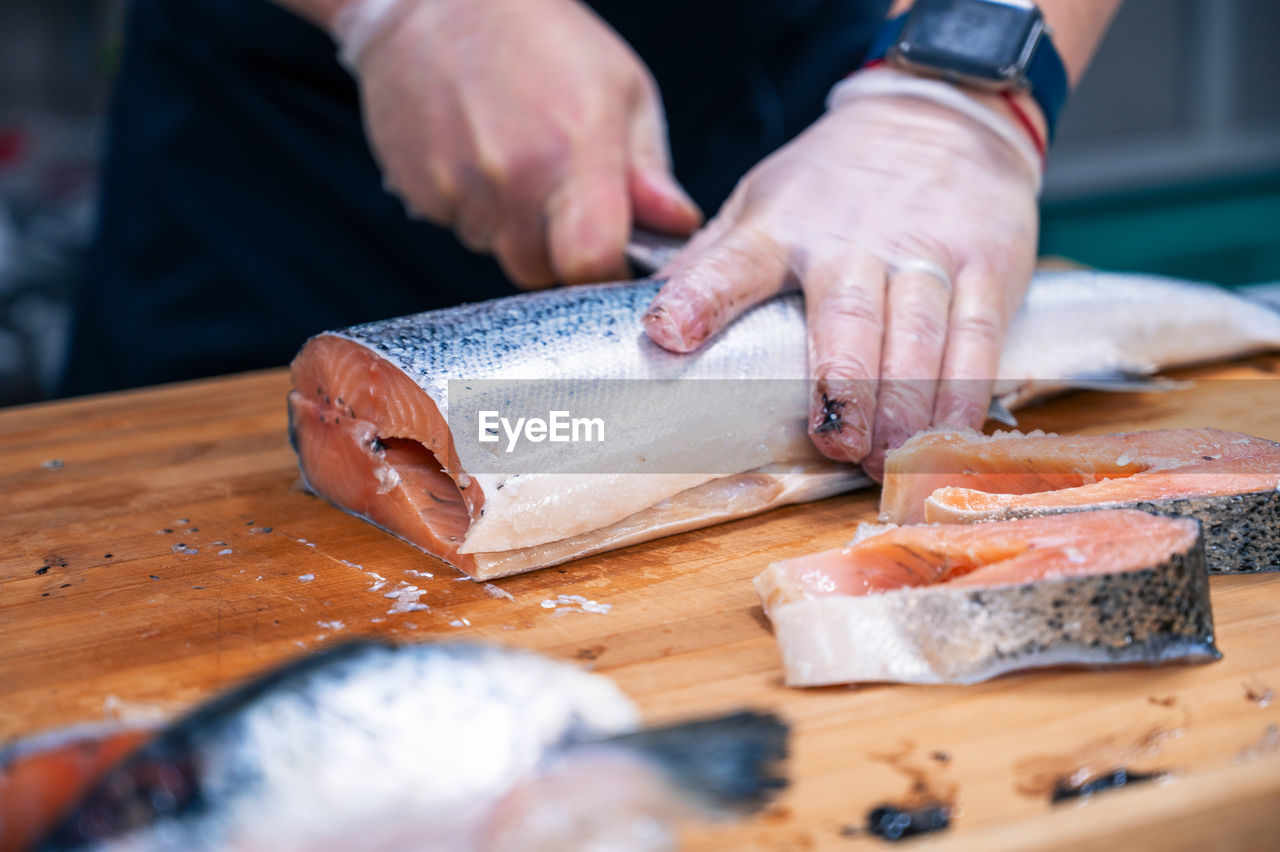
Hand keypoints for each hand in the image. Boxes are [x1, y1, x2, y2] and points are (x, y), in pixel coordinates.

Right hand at [343, 0, 700, 286]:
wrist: (436, 0)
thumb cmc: (543, 38)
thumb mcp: (621, 89)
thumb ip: (649, 170)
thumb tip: (677, 224)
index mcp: (575, 149)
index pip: (589, 262)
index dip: (604, 273)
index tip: (610, 257)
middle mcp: (513, 174)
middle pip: (539, 270)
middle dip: (555, 251)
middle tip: (560, 200)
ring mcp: (458, 183)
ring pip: (496, 250)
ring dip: (511, 226)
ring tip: (516, 161)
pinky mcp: (418, 188)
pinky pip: (457, 226)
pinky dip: (472, 206)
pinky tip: (478, 155)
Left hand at [642, 82, 1040, 478]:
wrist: (941, 111)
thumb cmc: (833, 179)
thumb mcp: (760, 201)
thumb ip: (713, 262)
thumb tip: (651, 321)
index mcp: (780, 226)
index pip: (734, 262)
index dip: (700, 297)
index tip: (669, 332)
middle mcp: (853, 239)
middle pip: (847, 316)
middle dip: (843, 382)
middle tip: (835, 439)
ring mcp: (925, 251)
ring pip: (918, 334)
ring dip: (905, 402)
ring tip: (888, 455)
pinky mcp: (987, 264)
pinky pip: (978, 337)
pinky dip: (966, 391)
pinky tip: (950, 432)